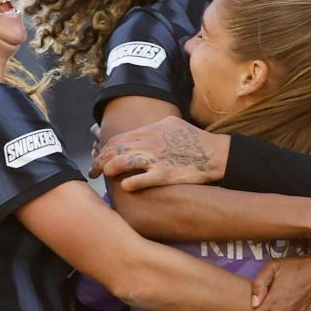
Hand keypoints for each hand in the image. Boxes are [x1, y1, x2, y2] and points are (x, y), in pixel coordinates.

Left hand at [90, 116, 228, 190]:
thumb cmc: (195, 140)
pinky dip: (128, 184)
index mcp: (150, 131)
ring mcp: (155, 159)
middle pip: (114, 151)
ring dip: (109, 171)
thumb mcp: (173, 124)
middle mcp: (149, 143)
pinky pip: (137, 180)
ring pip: (120, 163)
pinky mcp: (163, 175)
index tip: (98, 157)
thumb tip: (140, 132)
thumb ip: (154, 127)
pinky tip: (125, 187)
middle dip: (100, 162)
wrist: (215, 154)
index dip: (103, 149)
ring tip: (106, 177)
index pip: (117, 139)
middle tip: (95, 172)